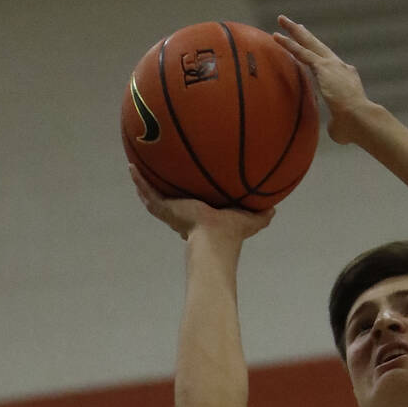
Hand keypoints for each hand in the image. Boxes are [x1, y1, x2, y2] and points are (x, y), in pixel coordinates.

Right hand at [129, 165, 273, 242]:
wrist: (215, 240)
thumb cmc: (232, 234)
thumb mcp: (250, 220)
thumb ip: (261, 215)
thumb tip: (275, 209)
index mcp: (202, 219)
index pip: (193, 207)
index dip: (190, 198)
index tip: (188, 187)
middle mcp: (185, 216)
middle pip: (171, 201)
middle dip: (165, 190)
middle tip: (158, 174)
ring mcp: (172, 213)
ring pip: (154, 196)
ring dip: (145, 183)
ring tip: (136, 167)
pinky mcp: (164, 210)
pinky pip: (148, 193)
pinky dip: (139, 181)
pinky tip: (131, 166)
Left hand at [273, 16, 373, 143]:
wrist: (361, 118)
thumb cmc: (354, 128)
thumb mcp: (343, 124)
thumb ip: (336, 122)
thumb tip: (335, 129)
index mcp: (349, 80)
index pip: (333, 67)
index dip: (324, 62)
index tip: (316, 58)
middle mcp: (341, 68)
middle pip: (320, 48)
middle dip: (307, 36)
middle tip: (297, 25)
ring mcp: (332, 65)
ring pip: (309, 44)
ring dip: (294, 31)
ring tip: (281, 19)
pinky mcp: (322, 67)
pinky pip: (301, 52)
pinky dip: (288, 44)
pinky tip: (276, 36)